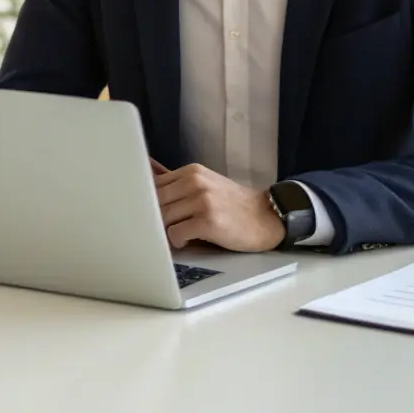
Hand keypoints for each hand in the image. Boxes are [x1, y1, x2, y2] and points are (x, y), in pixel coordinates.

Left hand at [154, 163, 285, 252]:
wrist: (265, 216)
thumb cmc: (232, 204)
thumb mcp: (206, 185)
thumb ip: (178, 185)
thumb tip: (148, 178)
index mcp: (192, 171)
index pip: (154, 184)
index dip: (149, 202)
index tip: (151, 213)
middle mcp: (195, 182)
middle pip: (156, 201)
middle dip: (156, 218)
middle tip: (164, 228)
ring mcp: (202, 201)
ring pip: (163, 217)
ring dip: (167, 230)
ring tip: (181, 234)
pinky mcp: (208, 221)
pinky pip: (176, 234)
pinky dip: (178, 241)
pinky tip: (190, 240)